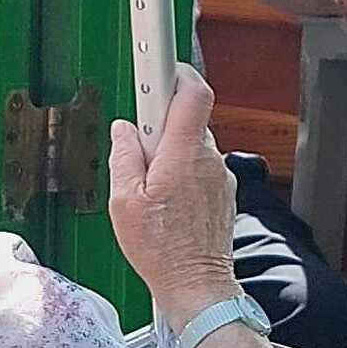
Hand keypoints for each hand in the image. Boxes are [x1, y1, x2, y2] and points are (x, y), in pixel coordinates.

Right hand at [108, 68, 239, 329]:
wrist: (198, 287)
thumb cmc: (161, 250)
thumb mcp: (123, 202)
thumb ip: (123, 157)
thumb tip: (124, 130)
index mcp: (183, 154)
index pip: (192, 92)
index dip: (176, 71)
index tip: (158, 60)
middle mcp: (208, 158)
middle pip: (186, 118)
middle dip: (161, 125)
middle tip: (139, 151)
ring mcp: (219, 175)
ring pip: (192, 144)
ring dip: (171, 152)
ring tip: (152, 186)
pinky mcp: (222, 191)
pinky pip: (200, 166)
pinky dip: (182, 171)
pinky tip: (168, 200)